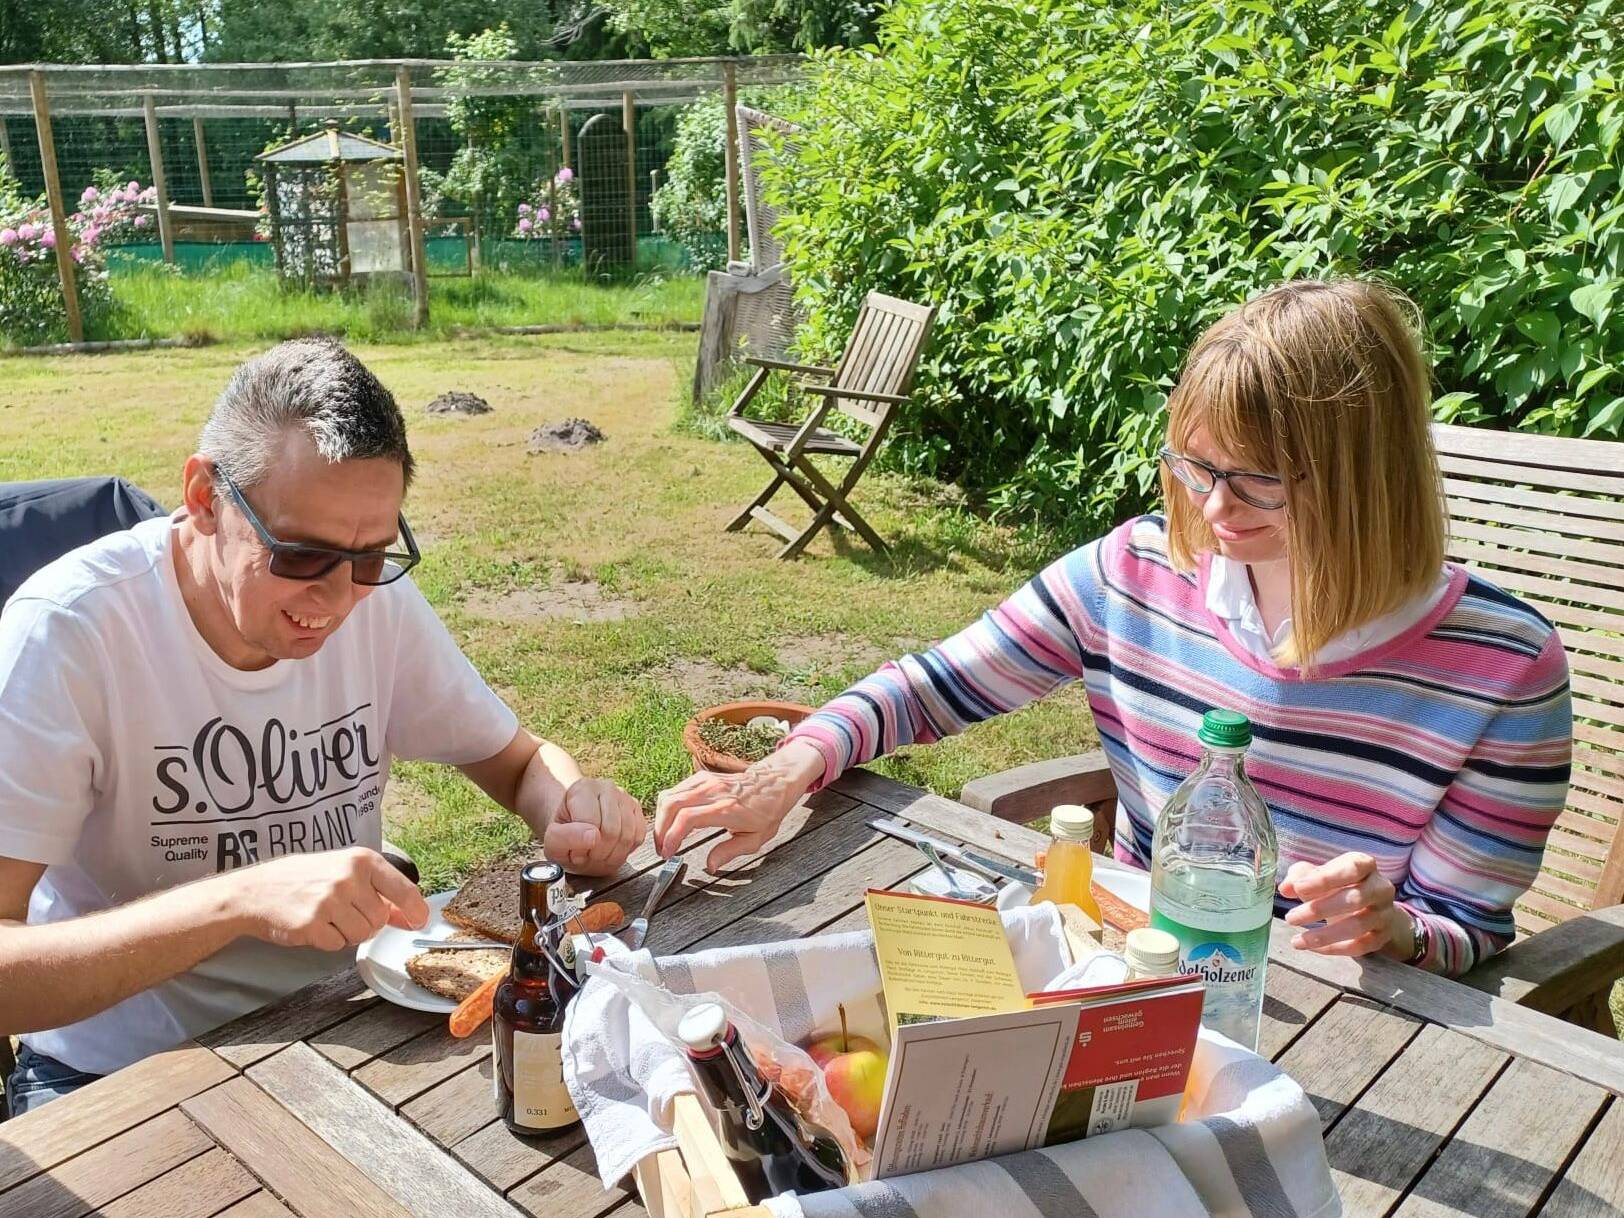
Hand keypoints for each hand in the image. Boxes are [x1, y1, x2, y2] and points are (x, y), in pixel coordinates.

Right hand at [234, 847, 429, 952]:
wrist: (255, 890)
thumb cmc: (303, 878)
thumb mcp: (344, 872)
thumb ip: (379, 892)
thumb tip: (409, 914)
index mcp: (361, 860)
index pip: (404, 889)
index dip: (415, 910)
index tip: (419, 920)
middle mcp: (348, 878)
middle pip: (380, 919)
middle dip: (367, 923)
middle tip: (344, 912)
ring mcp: (329, 902)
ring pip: (362, 935)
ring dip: (348, 933)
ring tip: (328, 917)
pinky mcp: (312, 925)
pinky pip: (338, 945)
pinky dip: (329, 941)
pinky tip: (314, 925)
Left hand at [545, 777, 645, 875]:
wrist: (577, 829)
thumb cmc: (565, 835)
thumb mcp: (552, 842)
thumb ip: (562, 838)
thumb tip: (593, 837)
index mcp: (581, 788)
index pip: (590, 824)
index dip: (583, 847)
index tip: (574, 852)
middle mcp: (606, 787)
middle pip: (612, 831)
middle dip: (600, 853)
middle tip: (588, 856)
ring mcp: (625, 797)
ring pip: (628, 835)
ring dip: (613, 855)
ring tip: (599, 854)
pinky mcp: (637, 809)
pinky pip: (638, 837)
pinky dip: (626, 850)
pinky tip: (612, 849)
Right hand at [654, 740, 825, 872]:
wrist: (775, 781)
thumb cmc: (768, 810)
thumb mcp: (755, 839)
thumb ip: (729, 852)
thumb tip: (710, 866)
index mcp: (726, 808)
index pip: (687, 819)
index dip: (671, 837)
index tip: (667, 853)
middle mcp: (713, 791)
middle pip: (671, 805)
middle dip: (659, 830)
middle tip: (661, 849)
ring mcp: (706, 781)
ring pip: (669, 795)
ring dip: (661, 818)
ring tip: (663, 838)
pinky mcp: (702, 777)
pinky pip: (676, 790)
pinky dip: (667, 806)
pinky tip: (670, 821)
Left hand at [1280, 852, 1412, 958]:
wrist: (1370, 907)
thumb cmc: (1339, 885)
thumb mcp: (1319, 874)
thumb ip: (1300, 877)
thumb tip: (1285, 888)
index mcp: (1365, 865)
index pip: (1351, 868)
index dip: (1325, 878)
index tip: (1298, 888)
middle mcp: (1380, 888)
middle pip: (1355, 898)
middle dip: (1319, 909)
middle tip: (1290, 917)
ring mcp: (1384, 913)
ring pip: (1358, 925)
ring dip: (1324, 935)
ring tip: (1297, 940)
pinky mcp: (1382, 936)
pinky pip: (1360, 946)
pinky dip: (1334, 949)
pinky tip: (1311, 947)